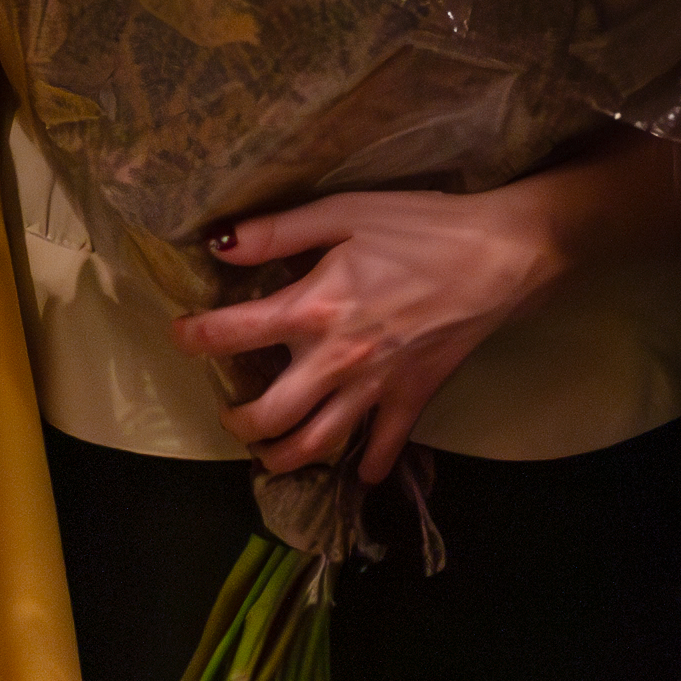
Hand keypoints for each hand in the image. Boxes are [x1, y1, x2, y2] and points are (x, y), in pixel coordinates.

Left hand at [176, 180, 562, 480]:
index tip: (181, 336)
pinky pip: (382, 449)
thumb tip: (220, 245)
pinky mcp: (412, 399)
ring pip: (316, 446)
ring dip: (283, 458)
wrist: (500, 256)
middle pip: (267, 416)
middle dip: (237, 423)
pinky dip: (365, 467)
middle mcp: (335, 359)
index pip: (232, 335)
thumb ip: (278, 232)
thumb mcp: (344, 212)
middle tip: (231, 414)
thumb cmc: (421, 226)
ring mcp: (375, 387)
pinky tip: (353, 468)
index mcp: (313, 308)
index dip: (193, 338)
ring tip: (269, 452)